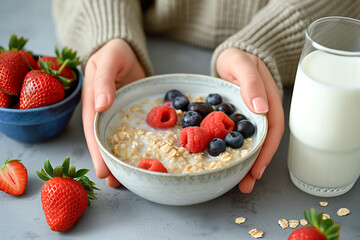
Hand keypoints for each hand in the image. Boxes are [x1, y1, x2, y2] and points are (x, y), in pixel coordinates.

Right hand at [83, 38, 145, 186]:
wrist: (127, 50)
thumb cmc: (113, 53)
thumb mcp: (107, 62)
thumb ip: (103, 82)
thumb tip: (101, 106)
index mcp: (93, 103)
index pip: (93, 131)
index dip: (97, 152)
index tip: (102, 171)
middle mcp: (104, 113)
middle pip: (104, 141)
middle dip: (108, 162)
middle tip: (116, 183)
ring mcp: (118, 115)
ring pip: (118, 140)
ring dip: (121, 158)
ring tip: (127, 179)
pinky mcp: (132, 114)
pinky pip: (134, 131)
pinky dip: (137, 145)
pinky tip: (143, 157)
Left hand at [216, 48, 283, 192]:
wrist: (230, 54)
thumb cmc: (238, 57)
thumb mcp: (243, 64)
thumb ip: (251, 83)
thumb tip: (261, 108)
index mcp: (268, 101)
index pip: (273, 130)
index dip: (266, 151)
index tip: (256, 170)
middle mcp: (262, 112)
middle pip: (264, 142)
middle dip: (256, 165)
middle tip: (245, 186)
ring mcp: (250, 116)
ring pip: (252, 143)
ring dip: (247, 163)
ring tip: (239, 184)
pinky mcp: (238, 118)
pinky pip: (239, 137)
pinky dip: (236, 151)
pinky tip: (229, 163)